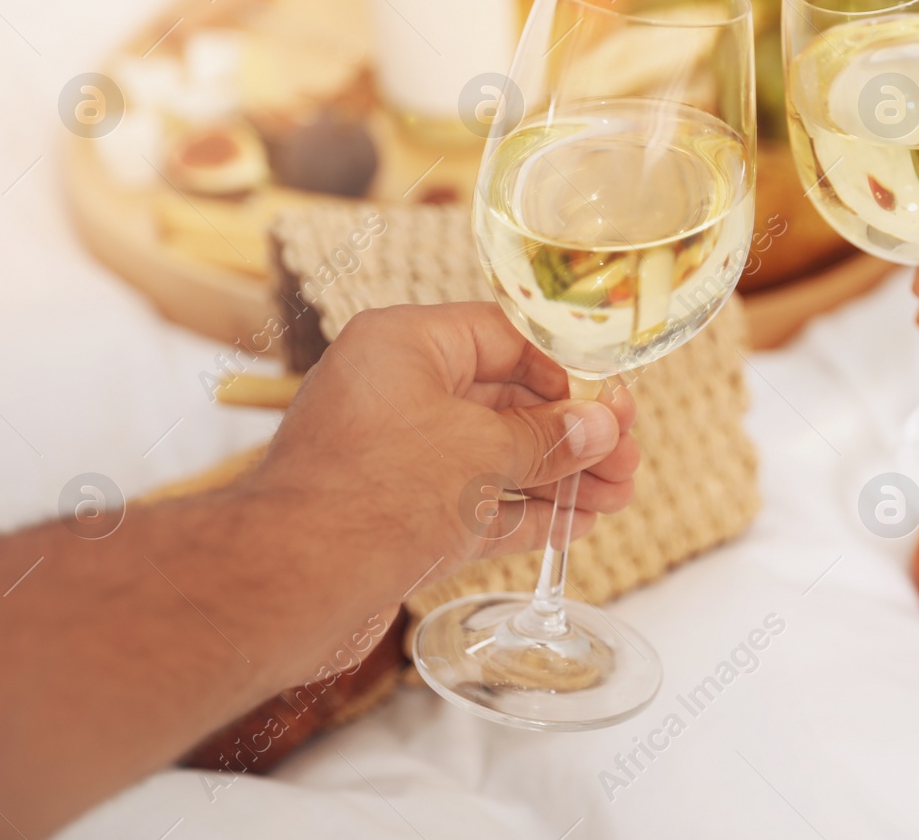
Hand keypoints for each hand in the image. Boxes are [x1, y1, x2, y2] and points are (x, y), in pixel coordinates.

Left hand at [256, 302, 638, 601]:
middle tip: (626, 457)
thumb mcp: (483, 450)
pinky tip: (573, 526)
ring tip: (615, 498)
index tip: (611, 400)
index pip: (503, 337)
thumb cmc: (376, 491)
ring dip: (557, 478)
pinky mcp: (395, 516)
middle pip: (504, 401)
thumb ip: (549, 438)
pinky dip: (522, 513)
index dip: (565, 368)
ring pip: (494, 458)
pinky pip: (473, 504)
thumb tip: (599, 427)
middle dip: (571, 433)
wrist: (292, 582)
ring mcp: (394, 458)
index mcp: (404, 346)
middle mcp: (395, 392)